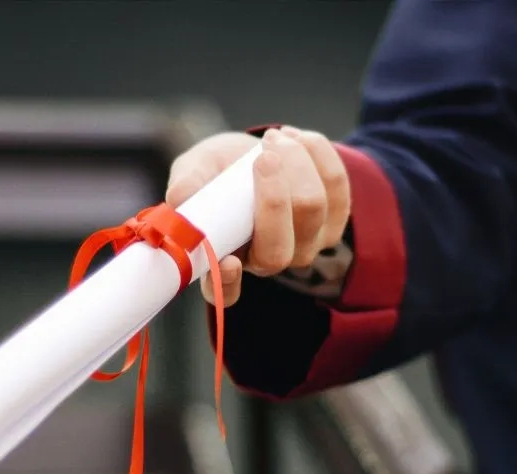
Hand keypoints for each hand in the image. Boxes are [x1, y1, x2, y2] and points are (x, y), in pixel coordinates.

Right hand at [166, 127, 350, 306]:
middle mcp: (268, 262)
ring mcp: (305, 246)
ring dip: (295, 162)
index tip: (228, 262)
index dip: (227, 283)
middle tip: (262, 156)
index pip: (226, 292)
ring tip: (273, 138)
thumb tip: (179, 198)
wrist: (257, 153)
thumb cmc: (220, 170)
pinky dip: (317, 153)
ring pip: (312, 208)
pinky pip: (337, 186)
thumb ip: (188, 183)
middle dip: (274, 196)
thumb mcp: (196, 169)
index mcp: (227, 260)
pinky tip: (295, 139)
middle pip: (279, 249)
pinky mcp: (334, 222)